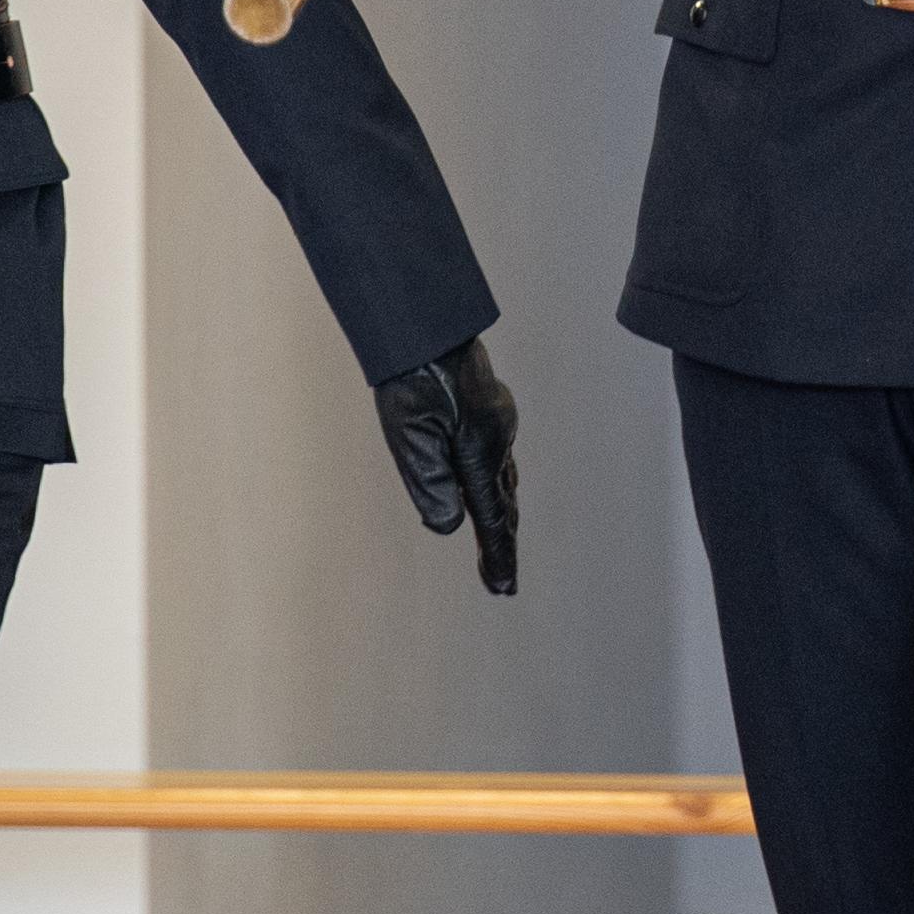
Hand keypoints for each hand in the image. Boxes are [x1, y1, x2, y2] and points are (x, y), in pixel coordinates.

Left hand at [372, 333, 520, 595]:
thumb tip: (448, 526)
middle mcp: (498, 440)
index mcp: (480, 452)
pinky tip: (491, 484)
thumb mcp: (409, 434)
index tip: (502, 588)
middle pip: (504, 504)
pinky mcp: (493, 411)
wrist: (428, 325)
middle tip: (503, 583)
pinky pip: (500, 458)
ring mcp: (499, 423)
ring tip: (499, 542)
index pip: (491, 518)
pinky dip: (498, 483)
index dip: (497, 556)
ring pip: (504, 480)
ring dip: (503, 514)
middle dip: (502, 544)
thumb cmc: (412, 377)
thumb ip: (429, 482)